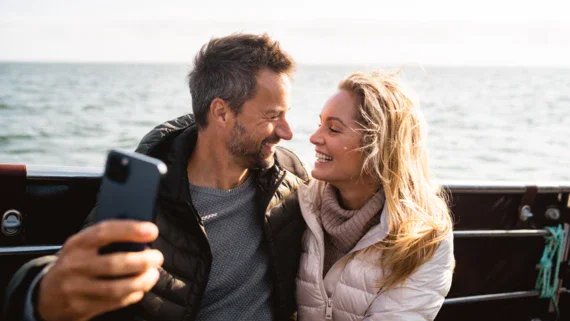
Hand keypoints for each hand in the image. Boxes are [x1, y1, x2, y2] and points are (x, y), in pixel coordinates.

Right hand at [37, 220, 162, 320]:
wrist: (45, 295)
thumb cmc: (74, 264)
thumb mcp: (81, 246)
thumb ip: (105, 240)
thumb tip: (141, 235)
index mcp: (76, 244)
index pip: (104, 232)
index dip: (130, 230)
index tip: (152, 231)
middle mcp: (75, 265)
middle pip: (114, 263)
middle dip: (142, 261)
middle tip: (157, 257)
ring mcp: (76, 289)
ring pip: (116, 288)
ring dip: (141, 281)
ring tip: (153, 275)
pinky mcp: (82, 308)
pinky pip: (114, 303)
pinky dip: (132, 296)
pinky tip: (140, 289)